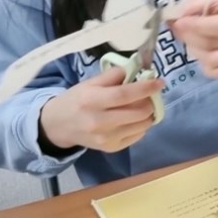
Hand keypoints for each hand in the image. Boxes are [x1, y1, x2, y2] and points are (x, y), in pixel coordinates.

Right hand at [39, 70, 161, 151]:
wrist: (58, 126)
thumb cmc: (76, 100)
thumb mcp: (90, 83)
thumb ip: (113, 75)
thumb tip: (136, 69)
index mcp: (92, 100)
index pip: (124, 95)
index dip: (145, 88)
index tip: (159, 82)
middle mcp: (99, 122)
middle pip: (136, 113)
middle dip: (150, 102)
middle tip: (151, 94)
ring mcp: (106, 138)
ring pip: (140, 126)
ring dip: (148, 114)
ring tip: (143, 105)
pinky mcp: (111, 148)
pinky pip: (136, 137)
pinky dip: (141, 126)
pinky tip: (134, 118)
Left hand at [164, 0, 217, 70]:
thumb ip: (197, 2)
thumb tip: (178, 17)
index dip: (196, 26)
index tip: (179, 22)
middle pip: (213, 44)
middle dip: (189, 37)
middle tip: (178, 28)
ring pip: (213, 60)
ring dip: (194, 49)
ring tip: (189, 37)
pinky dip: (205, 64)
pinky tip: (200, 51)